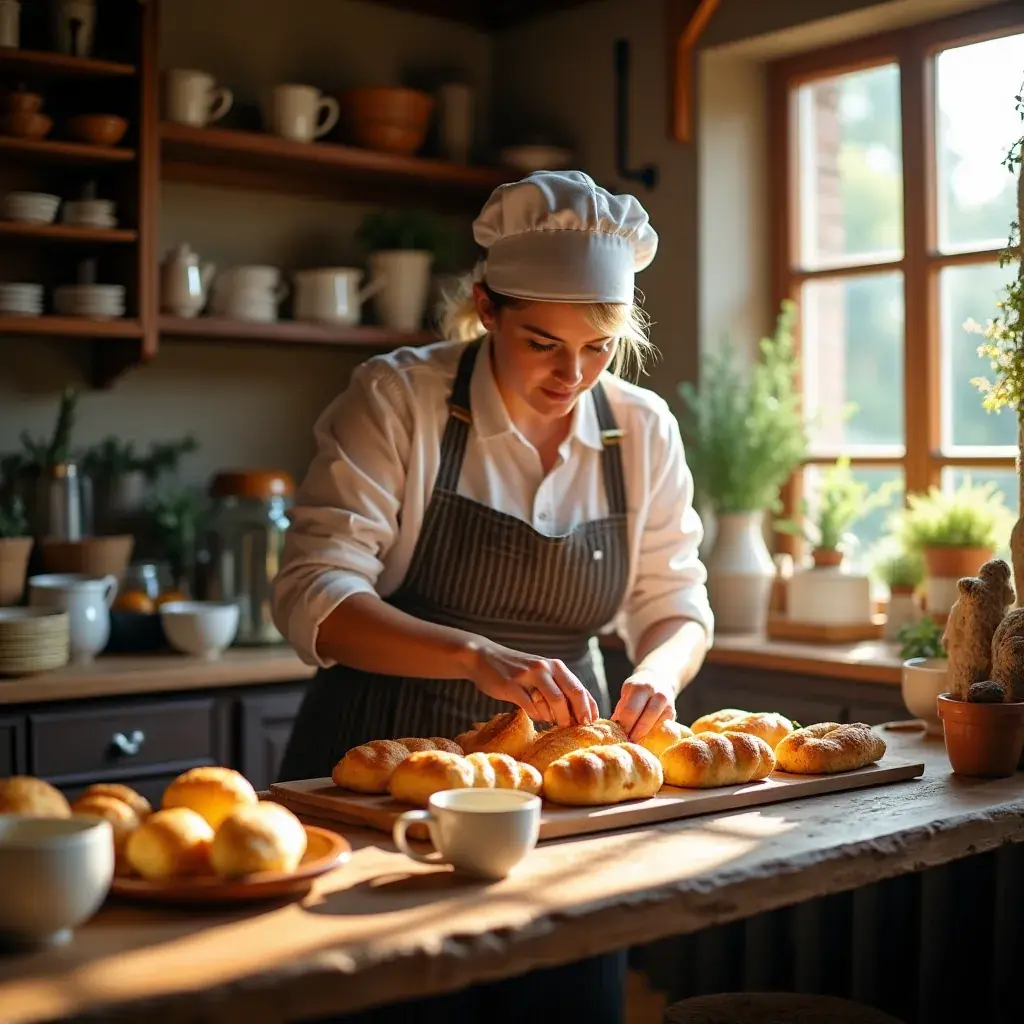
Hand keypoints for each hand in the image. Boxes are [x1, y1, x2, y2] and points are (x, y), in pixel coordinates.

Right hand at [463, 639, 597, 727]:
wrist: (484, 658)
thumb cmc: (517, 671)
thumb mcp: (541, 673)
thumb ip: (558, 688)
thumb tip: (578, 714)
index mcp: (556, 666)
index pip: (580, 689)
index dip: (589, 708)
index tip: (590, 724)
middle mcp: (545, 668)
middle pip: (572, 694)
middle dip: (577, 715)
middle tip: (574, 728)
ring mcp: (529, 676)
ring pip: (554, 701)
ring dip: (556, 717)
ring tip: (552, 721)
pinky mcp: (512, 686)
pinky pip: (531, 707)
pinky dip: (536, 715)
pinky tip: (534, 714)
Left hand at [612, 669, 675, 740]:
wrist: (659, 679)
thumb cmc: (637, 690)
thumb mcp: (626, 693)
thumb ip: (621, 709)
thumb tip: (613, 729)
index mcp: (640, 687)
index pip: (630, 711)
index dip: (622, 726)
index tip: (616, 735)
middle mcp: (656, 694)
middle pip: (643, 720)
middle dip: (633, 734)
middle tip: (625, 743)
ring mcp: (667, 705)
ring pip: (654, 726)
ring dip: (643, 737)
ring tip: (633, 744)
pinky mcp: (672, 714)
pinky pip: (662, 728)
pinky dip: (652, 736)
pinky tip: (644, 740)